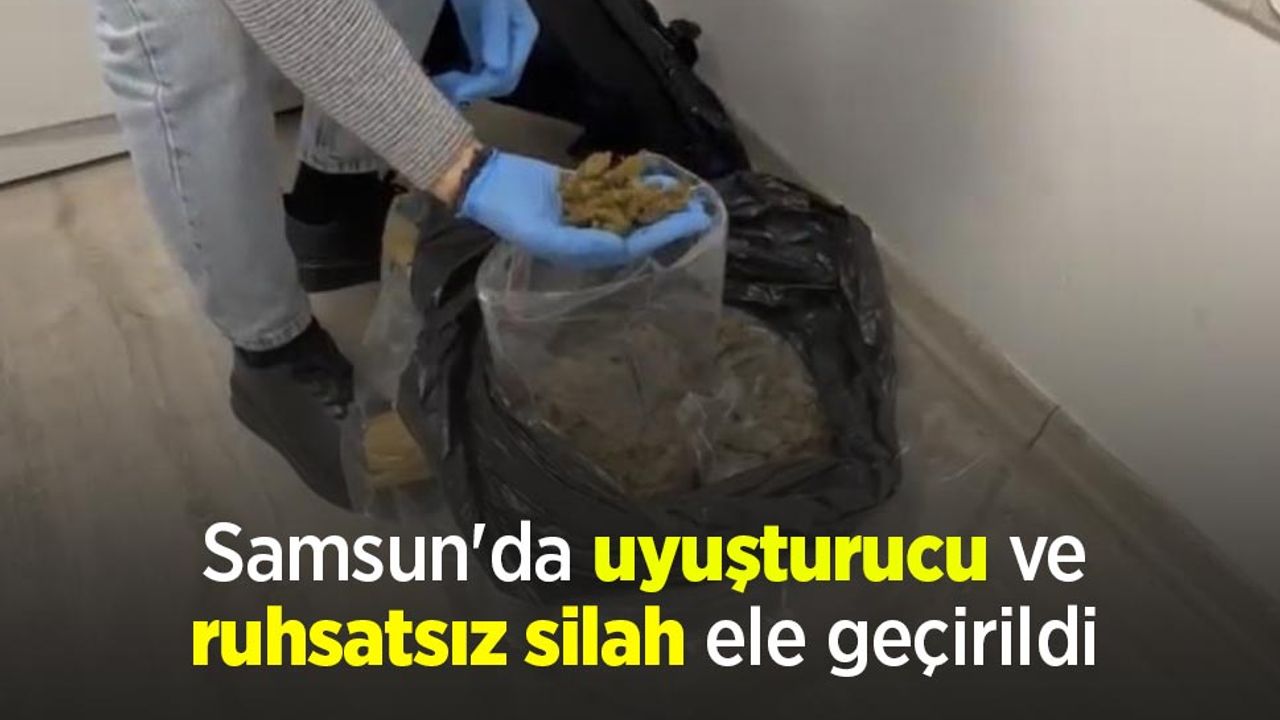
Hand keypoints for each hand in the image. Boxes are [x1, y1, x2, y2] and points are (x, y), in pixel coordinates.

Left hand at [434, 0, 538, 104]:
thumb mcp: (491, 3)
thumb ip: (494, 30)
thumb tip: (495, 68)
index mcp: (523, 34)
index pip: (507, 74)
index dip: (482, 86)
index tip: (454, 90)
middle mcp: (515, 45)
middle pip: (501, 83)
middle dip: (474, 90)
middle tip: (443, 88)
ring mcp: (499, 46)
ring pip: (489, 82)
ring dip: (466, 88)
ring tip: (440, 85)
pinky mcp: (482, 44)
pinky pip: (477, 73)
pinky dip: (462, 80)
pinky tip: (443, 79)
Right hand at [457, 152, 713, 268]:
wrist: (487, 182)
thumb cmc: (510, 214)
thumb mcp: (542, 234)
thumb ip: (582, 243)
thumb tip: (620, 246)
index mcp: (583, 253)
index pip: (632, 247)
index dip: (661, 236)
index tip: (688, 224)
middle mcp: (590, 237)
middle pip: (638, 230)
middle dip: (669, 221)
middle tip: (700, 209)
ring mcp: (588, 214)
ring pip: (632, 210)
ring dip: (657, 202)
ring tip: (685, 192)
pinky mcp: (585, 191)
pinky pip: (618, 190)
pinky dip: (637, 184)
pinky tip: (658, 177)